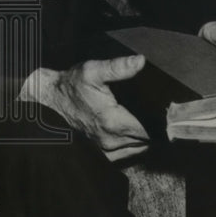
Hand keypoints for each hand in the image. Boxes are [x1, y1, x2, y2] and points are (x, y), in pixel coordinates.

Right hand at [28, 57, 149, 160]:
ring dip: (143, 137)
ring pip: (138, 148)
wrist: (52, 101)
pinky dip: (132, 145)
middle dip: (152, 128)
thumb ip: (118, 67)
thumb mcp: (93, 71)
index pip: (151, 130)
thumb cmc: (72, 86)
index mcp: (114, 122)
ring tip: (142, 120)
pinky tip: (130, 131)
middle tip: (154, 112)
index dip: (159, 122)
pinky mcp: (101, 154)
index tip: (163, 112)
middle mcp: (112, 140)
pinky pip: (127, 154)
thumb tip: (140, 61)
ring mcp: (106, 150)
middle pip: (147, 140)